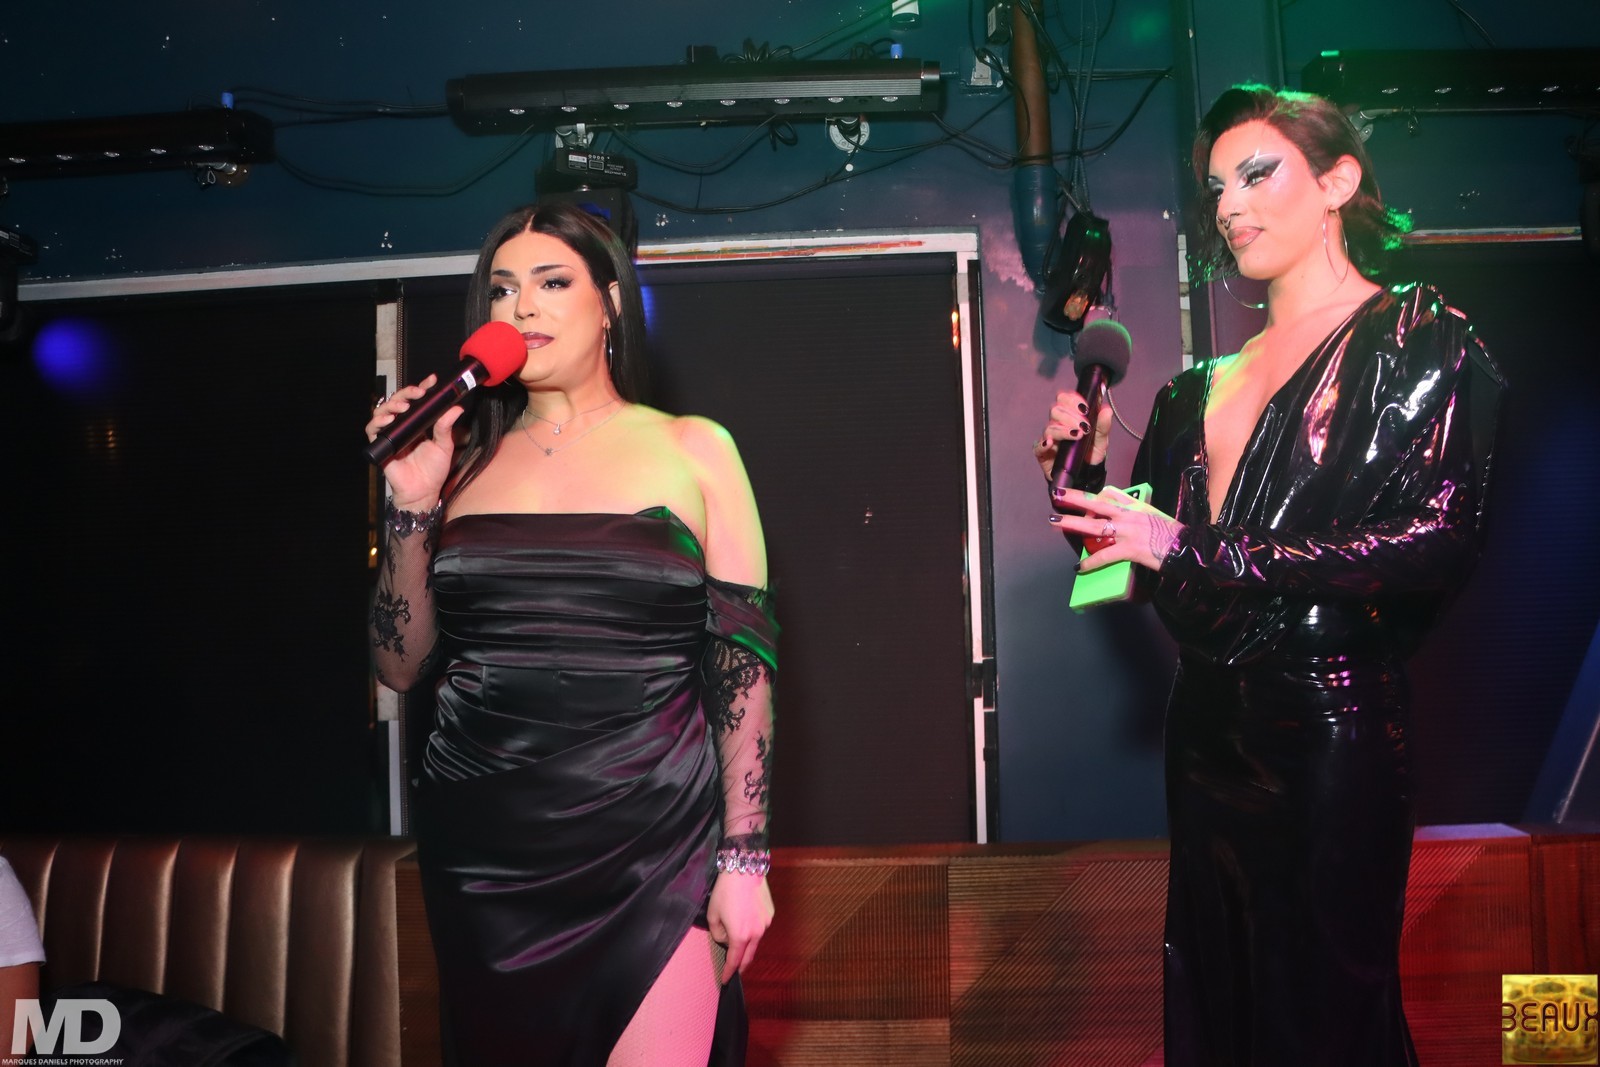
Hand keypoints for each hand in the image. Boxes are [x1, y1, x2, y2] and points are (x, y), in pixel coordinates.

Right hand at [364, 375, 461, 508]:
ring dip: (392, 405)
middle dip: (406, 393)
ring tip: (403, 408)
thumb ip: (446, 427)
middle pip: (399, 402)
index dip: (422, 388)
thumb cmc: (433, 470)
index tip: (431, 380)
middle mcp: (403, 426)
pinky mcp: (381, 445)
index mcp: (418, 423)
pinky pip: (372, 430)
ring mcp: (391, 434)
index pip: (417, 401)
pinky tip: (387, 421)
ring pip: (383, 411)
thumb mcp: (444, 446)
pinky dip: (377, 422)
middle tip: (417, 393)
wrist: (423, 491)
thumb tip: (456, 408)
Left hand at [706, 872, 773, 983]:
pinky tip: (746, 919)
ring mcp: (766, 924)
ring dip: (747, 945)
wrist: (744, 870)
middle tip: (734, 971)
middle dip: (741, 966)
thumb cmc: (725, 892)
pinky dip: (753, 930)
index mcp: (740, 936)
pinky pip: (760, 928)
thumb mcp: (712, 915)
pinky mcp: (770, 914)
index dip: (729, 972)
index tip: (725, 980)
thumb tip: (725, 940)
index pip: (735, 961)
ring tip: (737, 940)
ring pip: (755, 941)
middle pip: (749, 957)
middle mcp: (757, 933)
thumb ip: (717, 934)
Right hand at [1033, 387, 1112, 481]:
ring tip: (1077, 436)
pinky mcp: (1043, 454)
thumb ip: (1103, 426)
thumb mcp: (1101, 440)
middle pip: (1055, 410)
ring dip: (1063, 430)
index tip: (1084, 408)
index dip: (1072, 400)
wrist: (1085, 475)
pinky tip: (1050, 444)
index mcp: (1070, 417)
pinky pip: (1037, 447)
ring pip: (1049, 427)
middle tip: (1084, 426)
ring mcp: (1049, 439)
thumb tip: (1106, 410)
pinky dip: (1043, 444)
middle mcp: (1058, 425)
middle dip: (1070, 416)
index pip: (1064, 399)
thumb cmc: (1090, 454)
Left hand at [1048, 484, 1182, 572]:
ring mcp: (1129, 531)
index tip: (1073, 491)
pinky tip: (1079, 566)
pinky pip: (1105, 556)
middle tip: (1056, 494)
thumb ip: (1136, 515)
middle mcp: (1129, 516)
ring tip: (1055, 522)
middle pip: (1096, 504)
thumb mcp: (1153, 518)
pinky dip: (1091, 562)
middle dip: (1074, 499)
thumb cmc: (1173, 536)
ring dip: (1073, 523)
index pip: (1109, 497)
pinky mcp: (1130, 549)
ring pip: (1095, 525)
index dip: (1090, 495)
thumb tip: (1120, 519)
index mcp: (1136, 508)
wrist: (1188, 548)